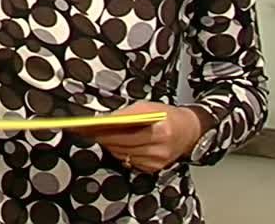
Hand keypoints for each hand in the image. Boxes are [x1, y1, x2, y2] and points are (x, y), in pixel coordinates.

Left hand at [74, 102, 202, 173]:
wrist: (189, 131)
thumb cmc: (166, 116)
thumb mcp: (146, 107)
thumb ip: (125, 115)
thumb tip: (101, 121)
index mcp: (158, 129)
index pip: (122, 131)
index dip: (102, 129)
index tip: (85, 127)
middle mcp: (158, 147)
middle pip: (120, 144)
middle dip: (102, 137)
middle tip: (86, 131)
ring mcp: (157, 159)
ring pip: (122, 154)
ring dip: (109, 145)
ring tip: (98, 136)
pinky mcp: (154, 167)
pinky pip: (129, 161)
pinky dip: (120, 153)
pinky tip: (115, 145)